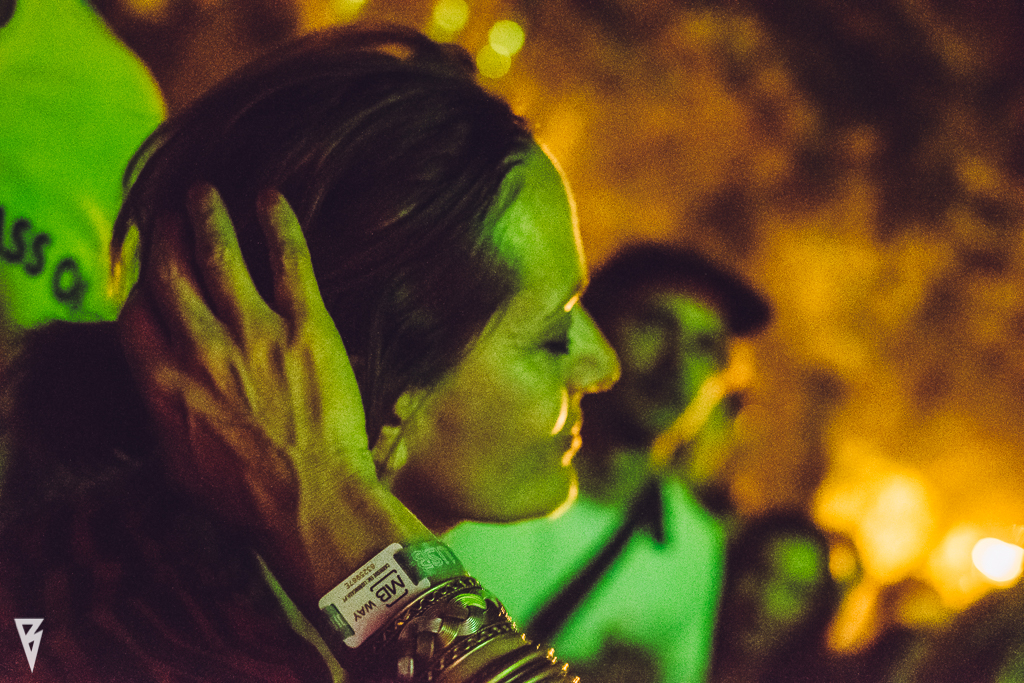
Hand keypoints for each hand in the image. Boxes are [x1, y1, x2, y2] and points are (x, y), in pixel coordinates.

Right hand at [118, 186, 374, 539]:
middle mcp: (200, 347)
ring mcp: (254, 332)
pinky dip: (277, 223)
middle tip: (171, 213)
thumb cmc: (246, 496)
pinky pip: (289, 260)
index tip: (153, 274)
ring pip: (220, 253)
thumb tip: (156, 384)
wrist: (312, 502)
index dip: (142, 286)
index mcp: (163, 381)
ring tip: (204, 191)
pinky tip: (270, 197)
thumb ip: (161, 412)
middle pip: (170, 270)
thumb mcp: (178, 464)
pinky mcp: (307, 327)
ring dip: (207, 214)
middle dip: (166, 234)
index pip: (137, 312)